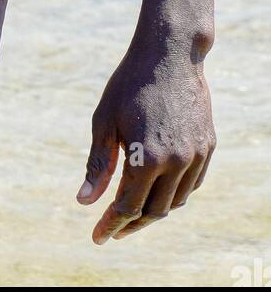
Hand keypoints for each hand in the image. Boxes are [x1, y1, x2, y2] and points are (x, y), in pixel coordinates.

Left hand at [77, 38, 215, 242]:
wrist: (169, 54)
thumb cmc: (129, 84)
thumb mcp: (104, 121)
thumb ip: (98, 165)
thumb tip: (84, 202)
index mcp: (146, 157)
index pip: (128, 207)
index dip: (111, 224)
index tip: (98, 237)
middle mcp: (176, 162)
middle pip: (154, 211)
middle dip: (131, 224)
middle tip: (113, 229)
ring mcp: (196, 155)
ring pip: (176, 201)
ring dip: (154, 211)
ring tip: (133, 211)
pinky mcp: (208, 146)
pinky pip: (192, 183)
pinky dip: (175, 194)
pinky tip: (159, 191)